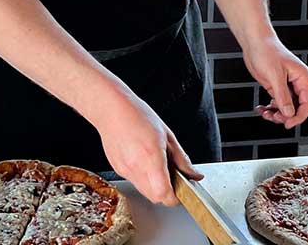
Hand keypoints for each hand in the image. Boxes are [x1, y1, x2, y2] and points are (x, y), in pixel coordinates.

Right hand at [94, 89, 200, 206]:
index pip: (163, 193)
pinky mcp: (118, 169)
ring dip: (154, 186)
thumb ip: (182, 159)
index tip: (180, 192)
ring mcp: (125, 170)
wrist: (112, 110)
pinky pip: (134, 181)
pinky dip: (143, 178)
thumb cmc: (139, 116)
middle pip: (154, 197)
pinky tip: (143, 160)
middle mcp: (136, 167)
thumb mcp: (167, 135)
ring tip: (157, 166)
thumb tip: (194, 175)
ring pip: (144, 191)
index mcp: (152, 157)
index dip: (174, 198)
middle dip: (165, 193)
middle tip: (172, 179)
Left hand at [244, 35, 307, 129]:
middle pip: (298, 107)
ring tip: (265, 113)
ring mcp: (286, 85)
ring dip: (277, 113)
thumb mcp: (274, 75)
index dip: (299, 116)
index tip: (288, 123)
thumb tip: (289, 113)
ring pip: (287, 107)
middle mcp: (297, 82)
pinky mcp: (276, 86)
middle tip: (273, 117)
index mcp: (302, 78)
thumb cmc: (266, 51)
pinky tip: (261, 108)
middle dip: (286, 115)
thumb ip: (282, 96)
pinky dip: (270, 108)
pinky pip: (277, 102)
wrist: (254, 41)